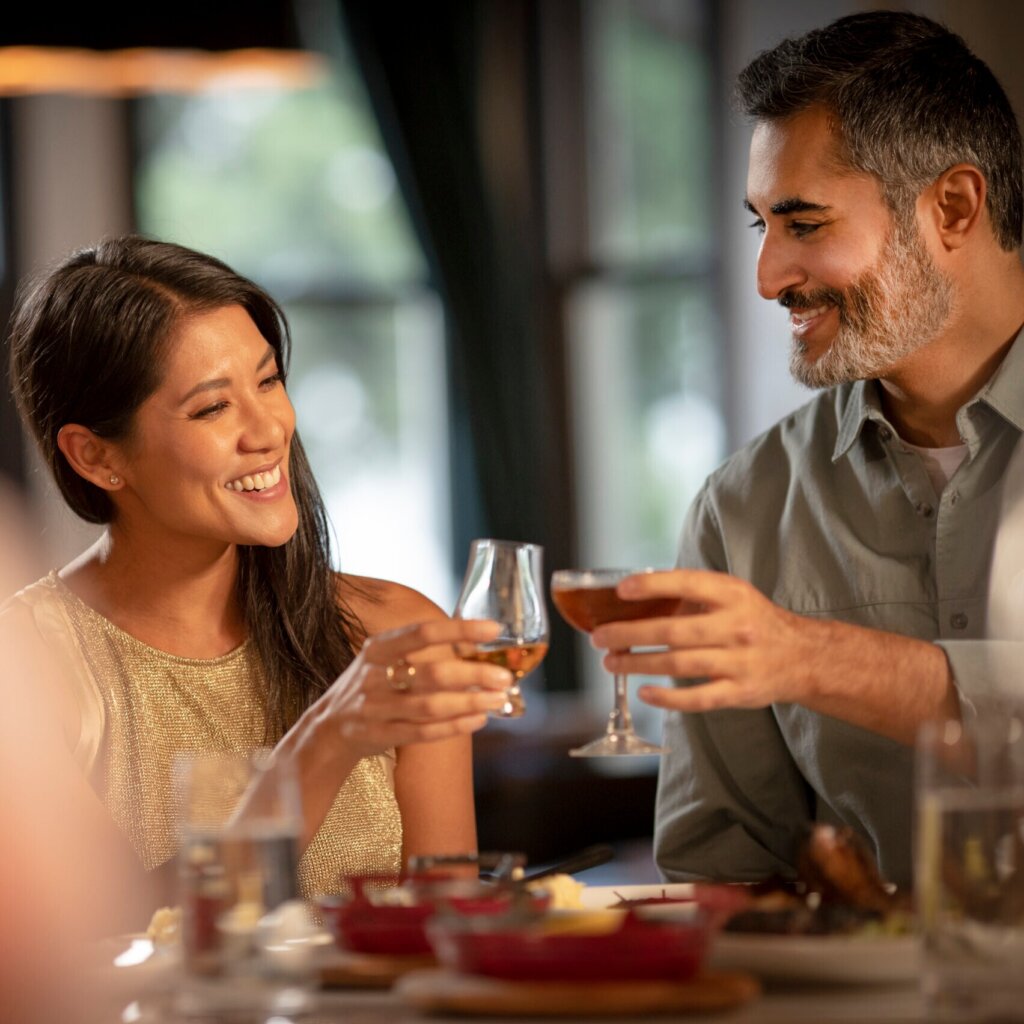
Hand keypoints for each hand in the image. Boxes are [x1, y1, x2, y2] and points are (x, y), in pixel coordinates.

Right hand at [314, 618, 512, 756]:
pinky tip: (478, 720)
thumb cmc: (369, 686)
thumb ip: (419, 649)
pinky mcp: (378, 735)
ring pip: (430, 706)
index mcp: (378, 648)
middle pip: (433, 673)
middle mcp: (374, 675)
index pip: (423, 632)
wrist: (327, 729)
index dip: (460, 630)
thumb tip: (474, 639)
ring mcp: (375, 707)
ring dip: (470, 703)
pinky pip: (422, 732)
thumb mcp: (382, 658)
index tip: (494, 629)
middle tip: (505, 677)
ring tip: (499, 699)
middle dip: (473, 675)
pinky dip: (454, 726)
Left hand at [590, 569, 820, 711]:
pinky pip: (698, 698)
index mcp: (732, 595)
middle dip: (630, 634)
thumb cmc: (752, 620)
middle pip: (674, 632)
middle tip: (600, 637)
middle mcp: (737, 626)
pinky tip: (643, 692)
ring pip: (679, 665)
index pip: (687, 584)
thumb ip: (690, 593)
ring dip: (639, 664)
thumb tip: (634, 593)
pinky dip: (668, 698)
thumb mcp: (730, 595)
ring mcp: (740, 662)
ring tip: (612, 662)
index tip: (621, 590)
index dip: (652, 586)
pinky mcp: (740, 692)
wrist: (802, 656)